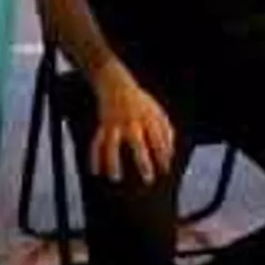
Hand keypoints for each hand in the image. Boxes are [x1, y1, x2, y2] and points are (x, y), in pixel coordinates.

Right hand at [90, 64, 175, 185]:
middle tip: (148, 179)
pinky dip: (94, 157)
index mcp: (147, 118)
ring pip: (111, 144)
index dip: (163, 155)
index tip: (165, 169)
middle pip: (137, 142)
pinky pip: (97, 142)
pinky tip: (95, 171)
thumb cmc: (140, 102)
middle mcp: (131, 121)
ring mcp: (115, 123)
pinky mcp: (103, 125)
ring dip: (112, 162)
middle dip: (143, 161)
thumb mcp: (158, 111)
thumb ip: (167, 132)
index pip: (158, 139)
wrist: (116, 85)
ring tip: (115, 178)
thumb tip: (169, 155)